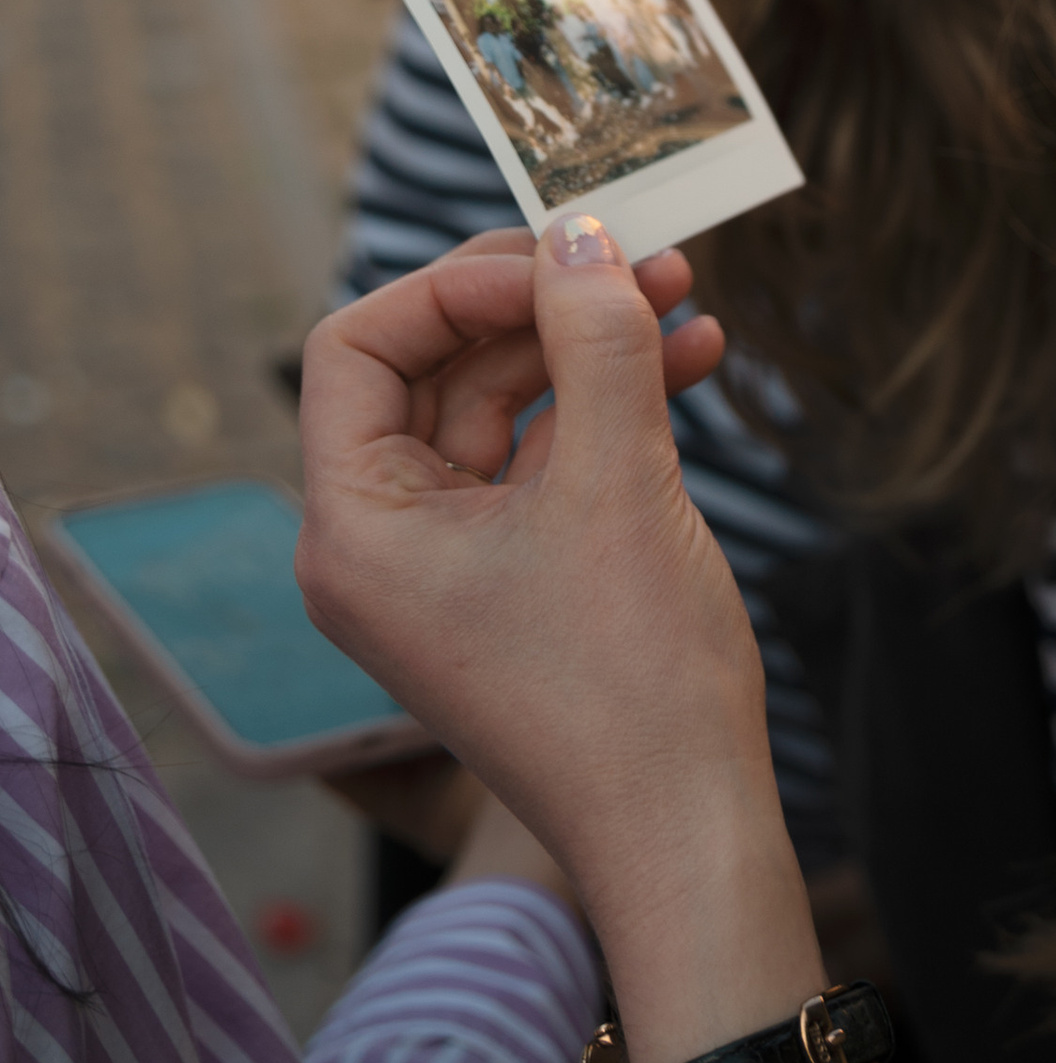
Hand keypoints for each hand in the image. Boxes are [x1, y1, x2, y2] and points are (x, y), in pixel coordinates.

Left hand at [296, 218, 785, 946]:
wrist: (687, 832)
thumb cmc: (632, 684)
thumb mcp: (618, 482)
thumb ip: (596, 339)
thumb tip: (580, 230)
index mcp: (355, 528)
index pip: (358, 347)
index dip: (455, 283)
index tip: (562, 258)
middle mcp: (381, 542)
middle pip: (433, 365)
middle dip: (540, 301)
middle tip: (638, 254)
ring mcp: (448, 562)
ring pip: (501, 403)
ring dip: (588, 344)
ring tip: (684, 294)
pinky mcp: (515, 576)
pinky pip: (545, 456)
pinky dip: (609, 405)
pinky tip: (693, 360)